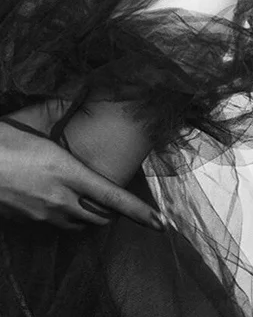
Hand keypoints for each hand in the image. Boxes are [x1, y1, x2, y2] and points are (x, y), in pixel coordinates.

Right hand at [0, 119, 164, 231]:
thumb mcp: (32, 124)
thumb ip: (60, 115)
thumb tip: (81, 90)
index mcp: (67, 174)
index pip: (115, 199)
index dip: (141, 214)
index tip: (162, 225)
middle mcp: (58, 200)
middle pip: (101, 218)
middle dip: (113, 213)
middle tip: (117, 201)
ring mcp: (40, 216)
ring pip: (79, 226)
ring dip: (90, 216)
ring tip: (88, 199)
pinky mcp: (24, 224)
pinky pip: (55, 225)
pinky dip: (65, 217)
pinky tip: (57, 200)